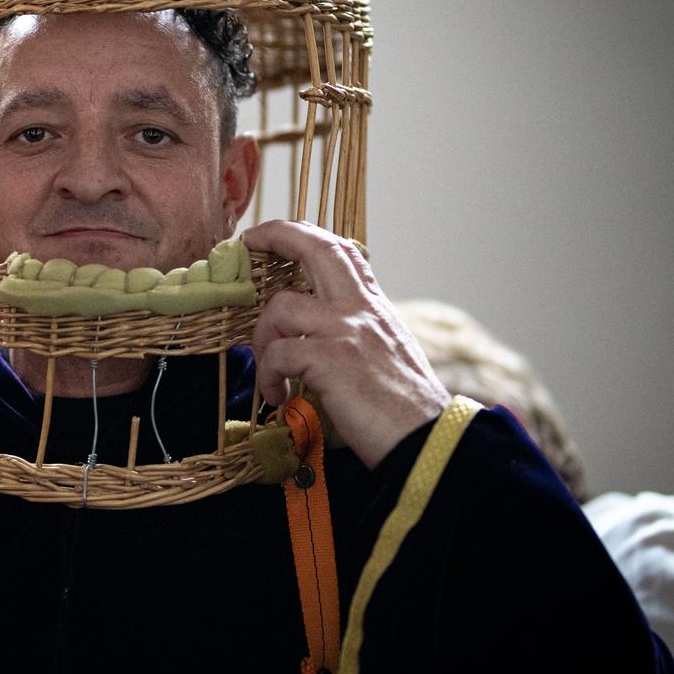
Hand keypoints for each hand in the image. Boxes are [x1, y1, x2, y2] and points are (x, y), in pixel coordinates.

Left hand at [243, 220, 450, 467]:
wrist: (428, 439)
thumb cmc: (403, 407)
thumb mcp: (385, 352)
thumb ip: (356, 332)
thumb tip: (318, 332)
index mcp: (374, 306)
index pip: (340, 251)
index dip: (301, 234)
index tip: (271, 235)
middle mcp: (362, 309)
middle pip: (317, 248)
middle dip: (276, 235)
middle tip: (245, 243)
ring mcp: (347, 331)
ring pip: (280, 307)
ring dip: (262, 340)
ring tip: (271, 375)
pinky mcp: (332, 360)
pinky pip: (278, 354)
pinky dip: (268, 376)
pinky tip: (279, 396)